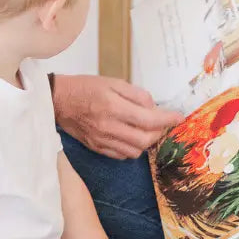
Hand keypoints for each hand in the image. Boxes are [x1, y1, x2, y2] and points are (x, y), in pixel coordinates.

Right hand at [54, 75, 182, 159]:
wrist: (59, 101)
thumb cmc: (87, 88)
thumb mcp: (114, 82)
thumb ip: (137, 95)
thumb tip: (154, 107)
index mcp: (114, 107)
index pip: (148, 119)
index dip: (167, 119)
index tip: (178, 117)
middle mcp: (109, 127)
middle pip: (145, 140)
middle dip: (159, 132)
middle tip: (162, 123)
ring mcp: (102, 141)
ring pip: (135, 151)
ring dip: (146, 142)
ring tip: (147, 129)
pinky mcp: (97, 148)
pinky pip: (122, 155)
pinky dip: (132, 148)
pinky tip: (132, 136)